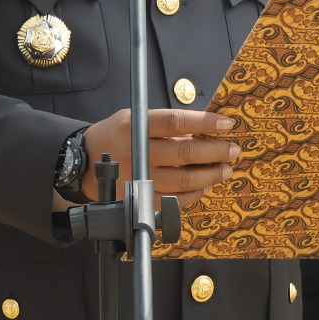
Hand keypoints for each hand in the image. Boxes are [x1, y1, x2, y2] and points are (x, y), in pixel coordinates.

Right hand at [80, 109, 237, 207]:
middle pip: (184, 153)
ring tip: (225, 169)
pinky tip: (205, 186)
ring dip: (210, 175)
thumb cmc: (117, 136)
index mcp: (134, 127)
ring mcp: (138, 178)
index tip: (225, 124)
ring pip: (183, 180)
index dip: (204, 123)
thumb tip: (204, 130)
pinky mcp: (139, 198)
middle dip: (215, 152)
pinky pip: (174, 201)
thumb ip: (166, 125)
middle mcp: (136, 152)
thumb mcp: (135, 118)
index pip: (176, 122)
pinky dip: (194, 194)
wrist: (86, 162)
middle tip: (232, 150)